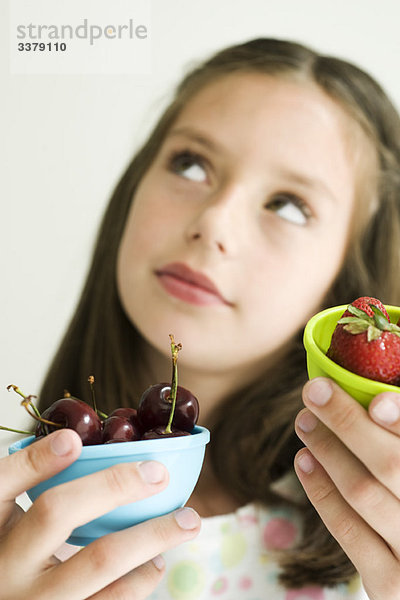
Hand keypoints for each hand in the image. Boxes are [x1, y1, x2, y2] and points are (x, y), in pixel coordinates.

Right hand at [0, 429, 200, 599]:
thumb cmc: (8, 558)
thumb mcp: (4, 521)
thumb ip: (28, 485)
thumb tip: (76, 443)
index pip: (3, 482)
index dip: (35, 459)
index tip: (73, 440)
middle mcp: (6, 569)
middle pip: (57, 512)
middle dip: (113, 484)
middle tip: (159, 472)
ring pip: (98, 562)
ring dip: (151, 536)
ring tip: (185, 521)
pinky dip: (140, 580)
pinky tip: (155, 564)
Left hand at [294, 377, 399, 599]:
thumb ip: (395, 439)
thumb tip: (377, 401)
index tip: (373, 398)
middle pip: (390, 465)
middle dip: (349, 424)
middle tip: (315, 392)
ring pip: (364, 492)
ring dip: (328, 451)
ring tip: (305, 421)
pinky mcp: (390, 584)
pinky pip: (348, 531)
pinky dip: (321, 492)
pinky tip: (303, 460)